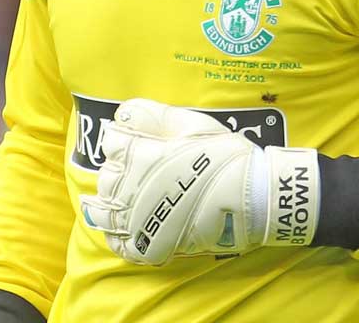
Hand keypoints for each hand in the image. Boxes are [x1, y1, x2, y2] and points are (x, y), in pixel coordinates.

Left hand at [79, 98, 319, 264]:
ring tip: (123, 195)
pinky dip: (116, 234)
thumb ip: (155, 115)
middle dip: (117, 168)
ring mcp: (140, 221)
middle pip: (106, 176)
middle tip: (135, 167)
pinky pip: (119, 244)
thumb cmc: (224, 156)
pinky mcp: (149, 247)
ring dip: (109, 201)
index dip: (120, 138)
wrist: (253, 198)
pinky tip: (124, 225)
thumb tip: (124, 112)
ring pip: (105, 210)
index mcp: (143, 156)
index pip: (112, 142)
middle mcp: (134, 189)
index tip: (131, 139)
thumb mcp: (194, 124)